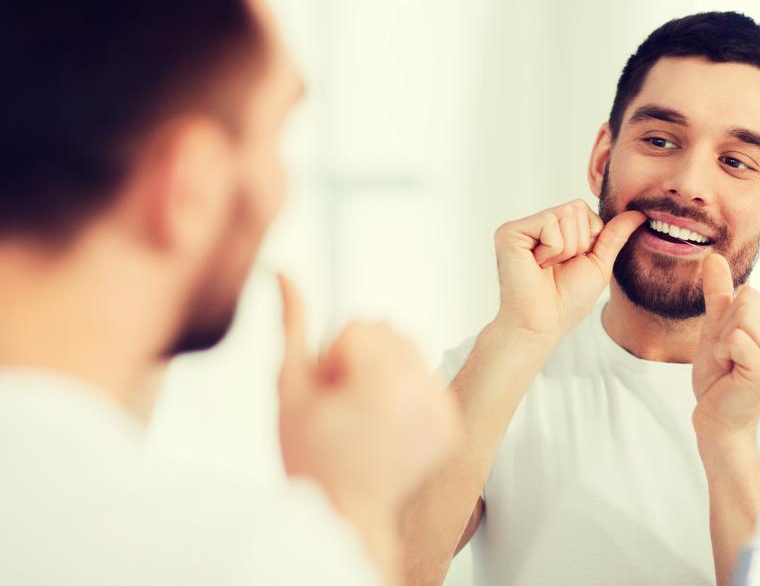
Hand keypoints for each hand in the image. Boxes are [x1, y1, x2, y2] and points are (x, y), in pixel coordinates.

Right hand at [275, 274, 458, 527]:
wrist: (344, 513)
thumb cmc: (309, 456)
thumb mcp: (289, 387)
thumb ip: (292, 325)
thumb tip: (283, 272)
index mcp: (383, 382)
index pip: (358, 326)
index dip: (332, 358)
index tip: (328, 396)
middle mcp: (421, 392)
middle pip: (388, 331)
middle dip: (360, 358)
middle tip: (344, 405)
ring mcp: (441, 410)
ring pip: (409, 350)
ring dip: (384, 369)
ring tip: (363, 414)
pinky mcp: (451, 424)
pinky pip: (427, 377)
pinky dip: (406, 391)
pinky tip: (385, 425)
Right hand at [492, 200, 646, 341]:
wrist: (543, 324)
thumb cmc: (567, 300)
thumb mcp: (599, 263)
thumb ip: (615, 235)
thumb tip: (639, 212)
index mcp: (554, 230)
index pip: (584, 210)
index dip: (589, 239)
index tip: (572, 263)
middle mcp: (536, 224)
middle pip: (576, 208)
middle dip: (579, 243)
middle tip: (558, 267)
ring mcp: (522, 227)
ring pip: (565, 215)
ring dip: (566, 249)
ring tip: (547, 267)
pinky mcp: (510, 232)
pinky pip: (549, 223)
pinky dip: (552, 250)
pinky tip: (537, 265)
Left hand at [691, 254, 759, 440]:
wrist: (717, 421)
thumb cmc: (719, 379)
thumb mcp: (716, 328)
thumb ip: (719, 294)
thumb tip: (713, 256)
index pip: (749, 293)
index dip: (728, 318)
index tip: (731, 348)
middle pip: (746, 299)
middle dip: (725, 328)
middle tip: (730, 359)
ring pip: (741, 316)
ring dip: (723, 341)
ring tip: (731, 365)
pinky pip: (735, 338)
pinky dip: (722, 353)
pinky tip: (731, 374)